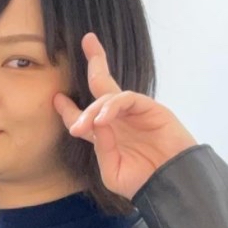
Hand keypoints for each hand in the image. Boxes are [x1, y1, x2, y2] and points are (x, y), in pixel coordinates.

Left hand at [54, 33, 196, 198]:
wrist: (170, 186)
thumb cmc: (142, 182)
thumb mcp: (113, 171)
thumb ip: (102, 149)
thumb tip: (94, 124)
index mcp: (107, 136)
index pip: (85, 117)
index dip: (69, 109)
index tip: (56, 98)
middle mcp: (120, 119)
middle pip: (103, 85)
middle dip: (95, 62)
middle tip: (86, 42)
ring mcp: (135, 112)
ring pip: (110, 95)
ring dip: (93, 108)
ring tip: (83, 126)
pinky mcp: (152, 109)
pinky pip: (127, 99)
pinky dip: (112, 106)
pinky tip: (101, 120)